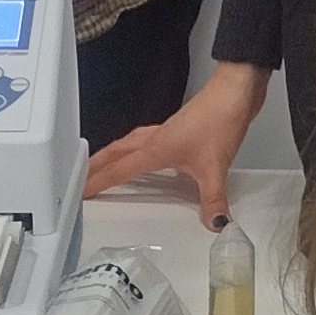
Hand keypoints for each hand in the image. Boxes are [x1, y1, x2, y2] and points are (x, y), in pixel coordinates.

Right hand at [89, 63, 267, 221]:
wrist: (235, 91)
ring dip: (113, 155)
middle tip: (80, 177)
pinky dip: (135, 149)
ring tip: (103, 165)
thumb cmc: (220, 119)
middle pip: (116, 152)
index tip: (80, 192)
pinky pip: (146, 141)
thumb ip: (213, 199)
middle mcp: (156, 139)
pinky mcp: (178, 129)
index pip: (119, 169)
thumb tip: (215, 223)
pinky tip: (147, 157)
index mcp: (156, 149)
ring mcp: (166, 132)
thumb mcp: (215, 167)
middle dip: (96, 165)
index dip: (98, 182)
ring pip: (129, 144)